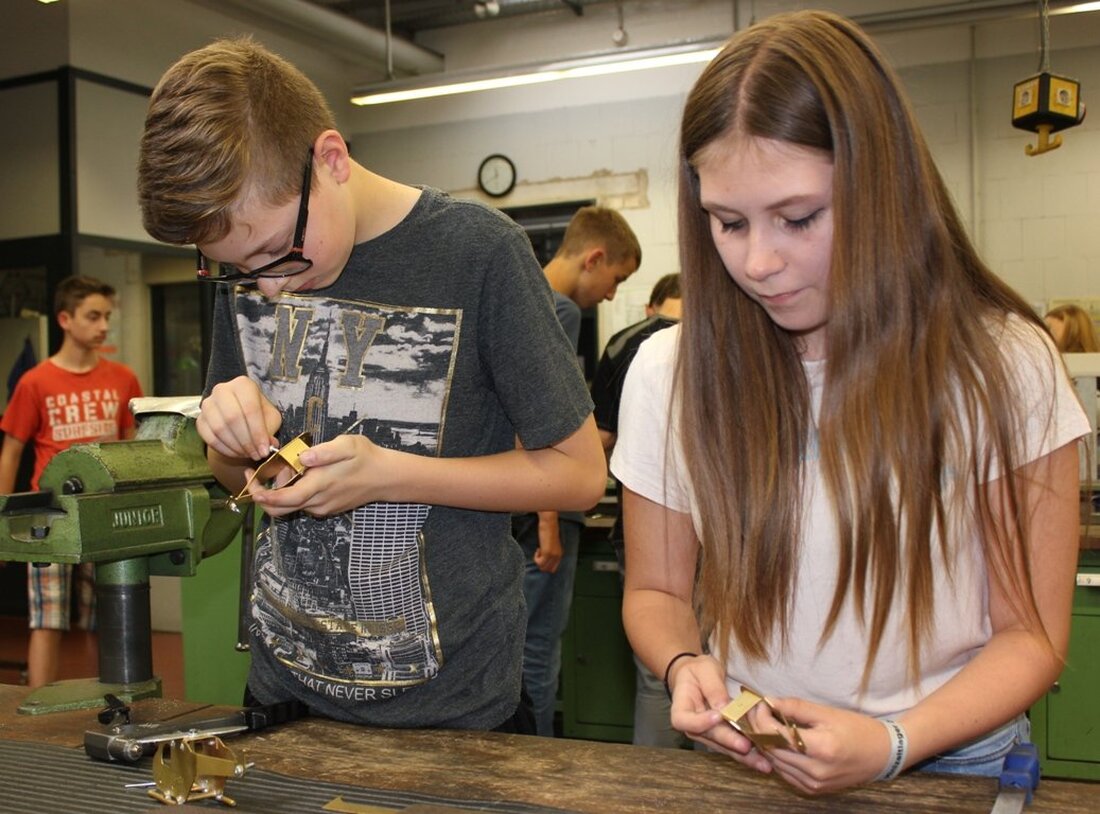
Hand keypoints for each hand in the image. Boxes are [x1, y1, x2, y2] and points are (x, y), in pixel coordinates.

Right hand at [197, 376, 281, 460]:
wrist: (239, 417)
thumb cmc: (258, 414)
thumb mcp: (270, 418)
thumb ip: (270, 430)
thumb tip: (269, 445)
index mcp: (243, 384)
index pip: (250, 408)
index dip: (258, 432)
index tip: (264, 450)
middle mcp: (222, 390)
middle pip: (233, 418)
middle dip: (246, 441)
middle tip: (256, 454)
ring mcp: (208, 404)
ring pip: (219, 429)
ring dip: (235, 447)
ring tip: (248, 454)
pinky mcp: (200, 419)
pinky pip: (209, 438)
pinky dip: (224, 449)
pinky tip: (236, 453)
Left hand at [248, 433, 390, 517]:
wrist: (385, 477)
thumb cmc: (366, 457)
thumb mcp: (347, 445)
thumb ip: (324, 451)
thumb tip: (303, 458)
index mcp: (320, 484)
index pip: (285, 499)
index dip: (264, 497)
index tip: (251, 486)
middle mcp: (318, 501)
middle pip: (281, 509)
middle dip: (264, 497)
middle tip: (259, 476)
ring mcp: (322, 508)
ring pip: (292, 506)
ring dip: (281, 492)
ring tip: (288, 469)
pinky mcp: (326, 509)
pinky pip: (303, 505)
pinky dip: (294, 494)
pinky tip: (302, 477)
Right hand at [534, 515, 561, 572]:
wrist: (549, 524)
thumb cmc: (548, 532)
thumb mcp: (550, 544)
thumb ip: (550, 552)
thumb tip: (543, 560)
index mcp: (560, 554)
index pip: (553, 568)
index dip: (546, 565)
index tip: (542, 556)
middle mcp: (558, 556)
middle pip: (548, 570)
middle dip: (541, 564)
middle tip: (539, 554)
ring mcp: (553, 555)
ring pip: (543, 567)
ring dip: (538, 561)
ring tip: (539, 551)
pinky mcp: (547, 553)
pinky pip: (539, 562)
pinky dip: (536, 558)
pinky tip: (538, 549)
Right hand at [666, 655, 771, 773]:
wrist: (697, 676)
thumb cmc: (698, 671)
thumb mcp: (705, 670)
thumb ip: (713, 688)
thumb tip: (723, 708)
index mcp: (681, 708)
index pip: (684, 721)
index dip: (700, 722)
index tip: (717, 716)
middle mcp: (692, 727)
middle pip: (709, 736)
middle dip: (729, 741)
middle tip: (746, 746)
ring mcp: (707, 734)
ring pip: (724, 747)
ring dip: (743, 756)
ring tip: (763, 763)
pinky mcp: (721, 737)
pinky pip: (733, 747)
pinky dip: (749, 754)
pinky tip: (764, 760)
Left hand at [747, 696, 894, 793]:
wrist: (882, 754)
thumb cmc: (857, 729)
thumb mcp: (827, 713)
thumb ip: (796, 708)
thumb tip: (769, 701)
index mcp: (821, 749)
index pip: (775, 735)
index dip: (761, 718)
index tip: (760, 704)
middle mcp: (815, 771)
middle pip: (771, 750)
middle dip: (759, 729)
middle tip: (758, 711)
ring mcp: (814, 784)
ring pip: (775, 763)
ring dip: (765, 743)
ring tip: (766, 723)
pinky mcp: (813, 790)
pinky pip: (785, 773)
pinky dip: (777, 757)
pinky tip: (778, 742)